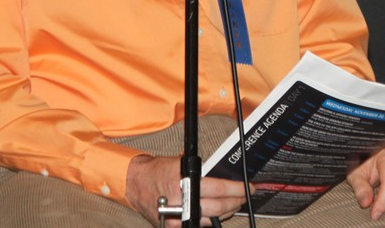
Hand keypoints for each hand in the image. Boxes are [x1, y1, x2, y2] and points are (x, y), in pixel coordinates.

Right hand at [125, 154, 249, 226]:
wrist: (137, 184)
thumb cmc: (158, 171)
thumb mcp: (182, 164)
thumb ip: (202, 171)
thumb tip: (225, 175)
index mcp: (184, 183)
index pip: (219, 190)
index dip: (236, 189)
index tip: (248, 188)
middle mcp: (181, 203)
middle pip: (219, 208)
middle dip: (236, 202)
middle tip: (244, 196)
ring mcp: (178, 218)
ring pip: (211, 220)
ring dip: (226, 212)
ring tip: (234, 204)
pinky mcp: (175, 227)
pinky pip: (199, 226)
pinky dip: (210, 220)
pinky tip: (217, 214)